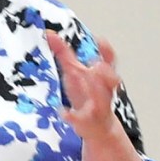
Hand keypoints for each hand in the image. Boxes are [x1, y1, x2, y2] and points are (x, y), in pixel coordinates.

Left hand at [46, 31, 143, 160]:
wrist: (95, 126)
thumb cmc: (85, 94)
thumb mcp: (74, 72)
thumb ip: (64, 54)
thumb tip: (49, 34)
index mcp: (102, 78)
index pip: (110, 62)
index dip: (107, 52)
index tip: (100, 40)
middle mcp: (104, 92)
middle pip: (110, 81)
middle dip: (105, 73)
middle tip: (96, 64)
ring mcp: (97, 108)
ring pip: (101, 100)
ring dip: (95, 91)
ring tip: (86, 81)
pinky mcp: (86, 122)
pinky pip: (80, 120)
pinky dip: (71, 116)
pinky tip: (62, 111)